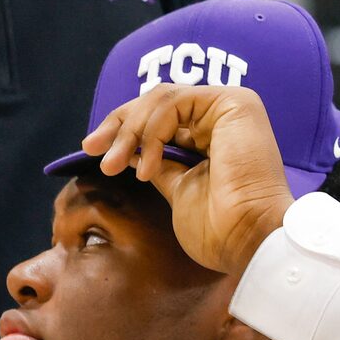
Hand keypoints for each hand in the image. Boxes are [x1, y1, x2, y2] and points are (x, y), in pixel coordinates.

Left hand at [81, 83, 293, 277]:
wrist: (248, 239)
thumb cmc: (220, 228)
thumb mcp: (177, 188)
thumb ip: (158, 163)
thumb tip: (128, 150)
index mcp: (215, 136)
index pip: (161, 118)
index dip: (123, 130)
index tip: (92, 150)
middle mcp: (224, 117)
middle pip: (157, 102)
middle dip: (119, 124)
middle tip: (91, 147)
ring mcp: (231, 107)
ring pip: (161, 99)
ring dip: (130, 131)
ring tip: (113, 164)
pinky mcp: (234, 103)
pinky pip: (174, 103)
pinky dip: (152, 131)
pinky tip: (147, 165)